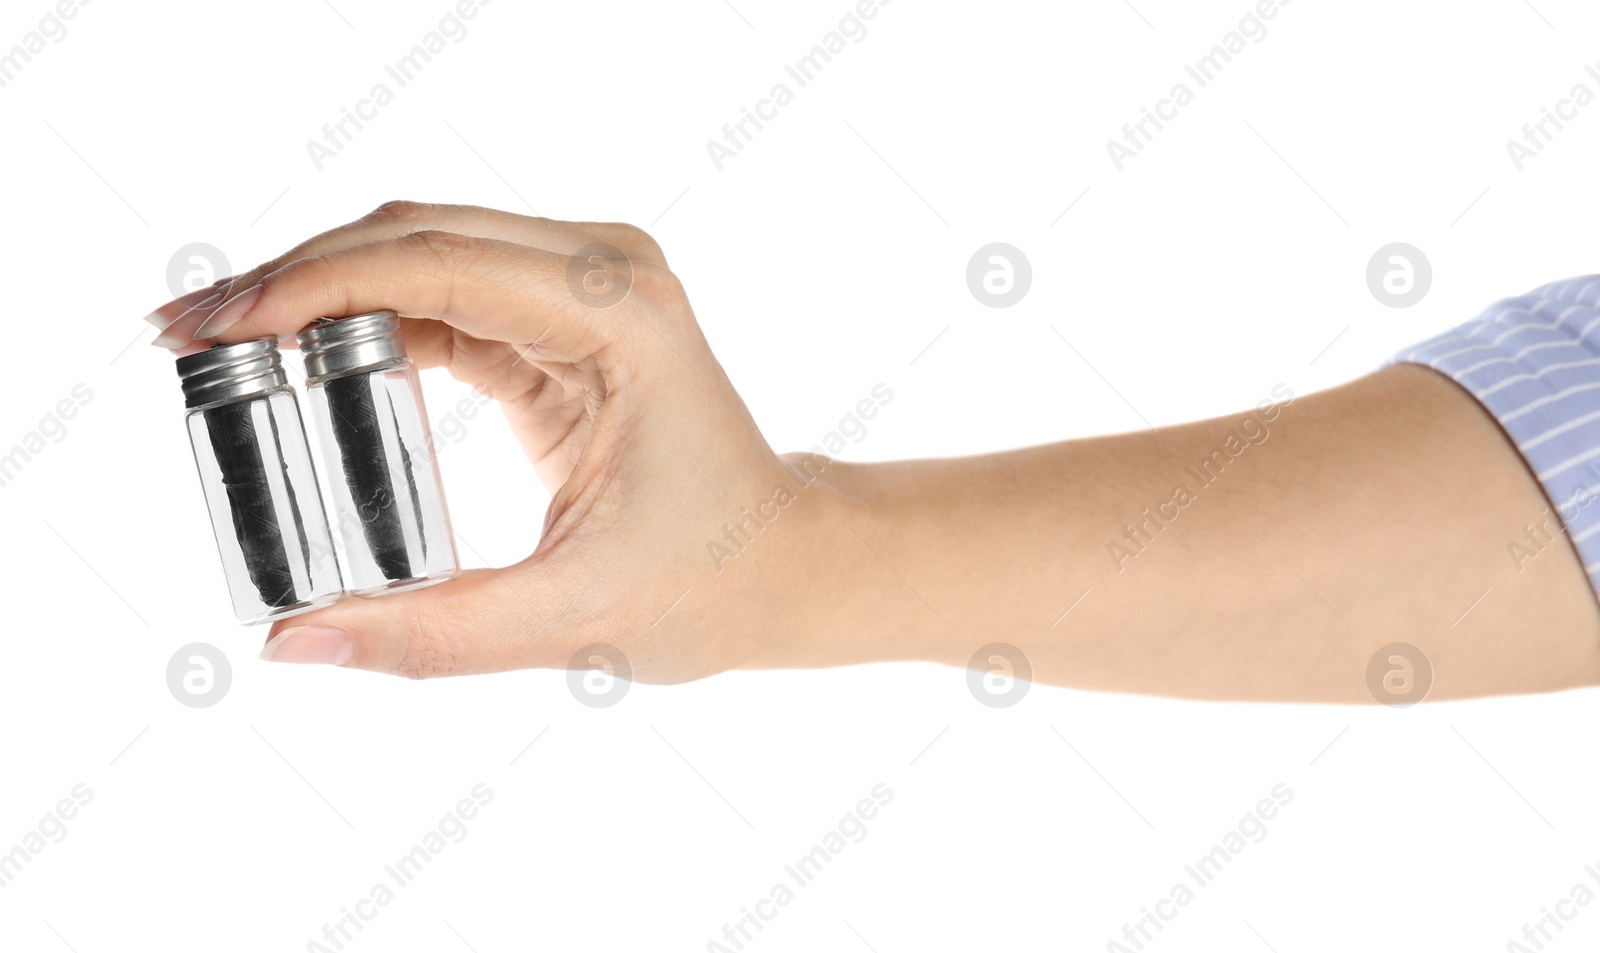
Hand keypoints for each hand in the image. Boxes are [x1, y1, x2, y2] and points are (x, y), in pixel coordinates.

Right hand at [148, 201, 840, 680]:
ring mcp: (584, 286)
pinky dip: (365, 317)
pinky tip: (294, 355)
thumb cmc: (709, 582)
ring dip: (317, 289)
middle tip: (183, 334)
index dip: (312, 287)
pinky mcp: (562, 317)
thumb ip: (431, 636)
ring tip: (217, 343)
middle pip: (416, 237)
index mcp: (620, 318)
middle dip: (292, 279)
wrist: (780, 565)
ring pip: (421, 253)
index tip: (217, 329)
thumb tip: (291, 643)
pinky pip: (443, 295)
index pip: (439, 266)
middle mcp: (604, 275)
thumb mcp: (570, 618)